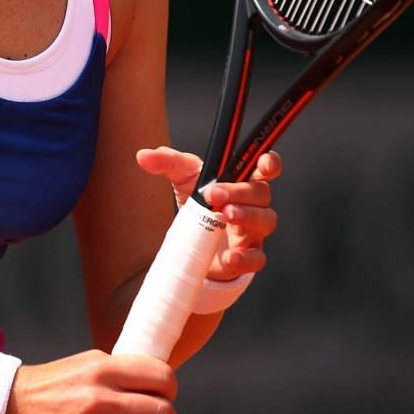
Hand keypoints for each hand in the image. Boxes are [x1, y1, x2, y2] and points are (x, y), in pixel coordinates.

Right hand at [0, 349, 177, 413]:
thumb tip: (160, 383)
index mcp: (101, 369)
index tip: (164, 395)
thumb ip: (120, 370)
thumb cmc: (52, 387)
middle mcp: (98, 398)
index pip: (162, 376)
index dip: (170, 388)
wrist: (8, 411)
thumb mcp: (84, 365)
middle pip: (164, 412)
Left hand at [136, 147, 282, 281]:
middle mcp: (252, 204)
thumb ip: (167, 163)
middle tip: (215, 194)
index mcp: (241, 181)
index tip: (263, 162)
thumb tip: (144, 156)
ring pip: (265, 220)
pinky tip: (228, 257)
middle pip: (261, 193)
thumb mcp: (182, 179)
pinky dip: (244, 258)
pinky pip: (256, 258)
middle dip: (240, 192)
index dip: (269, 163)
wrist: (195, 241)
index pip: (263, 168)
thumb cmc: (197, 202)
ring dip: (248, 216)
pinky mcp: (247, 255)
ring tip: (226, 215)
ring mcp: (253, 230)